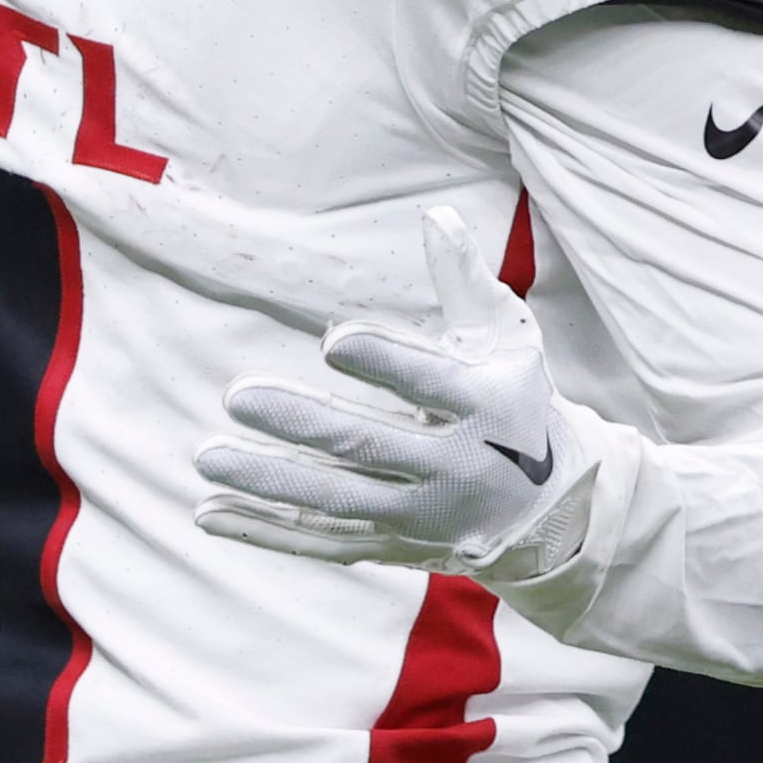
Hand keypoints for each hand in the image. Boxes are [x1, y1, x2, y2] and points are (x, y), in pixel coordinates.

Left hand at [195, 205, 604, 577]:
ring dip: (268, 481)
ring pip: (336, 500)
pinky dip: (268, 532)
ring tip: (208, 456)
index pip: (430, 385)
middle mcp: (455, 469)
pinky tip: (211, 512)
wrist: (554, 512)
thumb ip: (465, 281)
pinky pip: (325, 541)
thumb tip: (435, 215)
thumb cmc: (517, 401)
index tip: (332, 341)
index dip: (385, 363)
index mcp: (486, 408)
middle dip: (301, 424)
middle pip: (368, 447)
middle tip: (238, 396)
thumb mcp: (507, 340)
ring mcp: (422, 518)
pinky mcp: (395, 547)